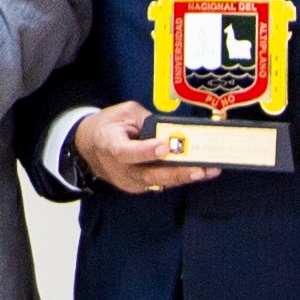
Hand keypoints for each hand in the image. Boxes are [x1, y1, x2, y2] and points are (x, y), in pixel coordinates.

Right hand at [68, 100, 211, 196]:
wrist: (90, 146)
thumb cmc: (110, 126)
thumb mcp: (126, 112)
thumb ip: (149, 121)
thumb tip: (173, 131)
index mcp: (110, 144)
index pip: (126, 152)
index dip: (145, 151)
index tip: (164, 147)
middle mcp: (120, 168)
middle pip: (149, 175)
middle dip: (177, 172)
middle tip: (200, 168)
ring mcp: (129, 181)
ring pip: (159, 182)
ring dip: (185, 176)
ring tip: (209, 170)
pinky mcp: (139, 186)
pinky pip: (161, 183)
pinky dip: (179, 177)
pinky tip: (200, 171)